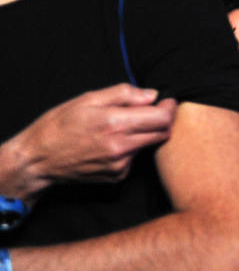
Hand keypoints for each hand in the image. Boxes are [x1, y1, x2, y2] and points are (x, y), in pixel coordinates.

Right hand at [1, 84, 176, 200]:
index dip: (169, 108)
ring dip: (145, 134)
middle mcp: (122, 147)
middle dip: (162, 120)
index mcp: (115, 124)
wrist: (37, 160)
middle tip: (149, 112)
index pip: (163, 118)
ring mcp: (120, 164)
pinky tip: (110, 144)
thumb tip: (152, 95)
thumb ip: (123, 94)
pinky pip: (134, 159)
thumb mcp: (87, 100)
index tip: (166, 102)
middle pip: (163, 133)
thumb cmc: (58, 126)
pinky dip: (130, 149)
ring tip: (120, 128)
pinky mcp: (116, 176)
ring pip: (149, 145)